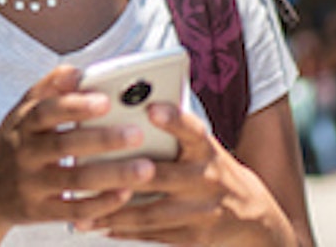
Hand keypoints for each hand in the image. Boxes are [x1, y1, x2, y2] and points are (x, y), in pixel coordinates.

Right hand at [0, 65, 156, 233]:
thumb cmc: (17, 140)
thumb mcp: (22, 111)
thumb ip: (49, 88)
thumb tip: (78, 70)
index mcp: (22, 122)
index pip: (46, 110)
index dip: (74, 105)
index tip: (105, 100)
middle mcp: (24, 152)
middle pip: (63, 145)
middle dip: (102, 140)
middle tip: (137, 134)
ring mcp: (30, 184)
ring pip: (73, 180)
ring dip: (111, 175)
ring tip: (146, 169)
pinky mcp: (39, 212)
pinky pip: (73, 210)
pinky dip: (100, 203)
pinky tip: (125, 195)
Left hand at [74, 103, 294, 244]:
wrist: (255, 217)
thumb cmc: (209, 166)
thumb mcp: (201, 144)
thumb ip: (171, 128)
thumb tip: (124, 102)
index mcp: (205, 148)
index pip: (191, 129)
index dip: (173, 119)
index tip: (152, 108)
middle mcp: (205, 178)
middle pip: (158, 175)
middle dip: (122, 174)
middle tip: (85, 168)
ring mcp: (201, 211)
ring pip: (149, 211)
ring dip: (112, 211)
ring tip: (80, 209)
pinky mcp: (195, 238)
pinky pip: (153, 234)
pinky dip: (124, 230)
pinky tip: (98, 224)